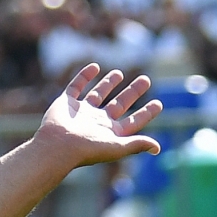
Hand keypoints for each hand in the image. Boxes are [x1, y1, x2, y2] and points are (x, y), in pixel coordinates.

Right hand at [34, 65, 162, 169]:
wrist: (58, 145)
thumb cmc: (87, 149)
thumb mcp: (117, 147)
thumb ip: (136, 144)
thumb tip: (157, 148)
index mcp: (110, 133)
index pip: (133, 122)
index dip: (146, 113)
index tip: (158, 103)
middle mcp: (97, 122)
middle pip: (119, 105)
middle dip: (132, 93)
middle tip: (145, 80)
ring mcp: (81, 112)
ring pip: (97, 95)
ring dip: (108, 84)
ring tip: (119, 73)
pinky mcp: (66, 103)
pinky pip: (76, 86)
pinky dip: (83, 76)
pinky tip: (94, 67)